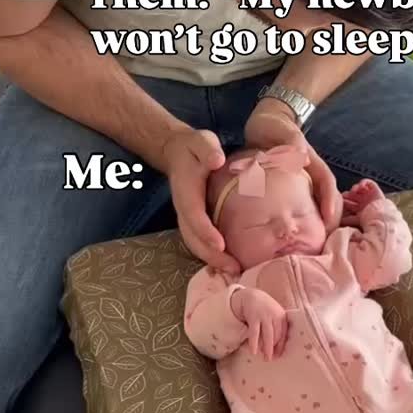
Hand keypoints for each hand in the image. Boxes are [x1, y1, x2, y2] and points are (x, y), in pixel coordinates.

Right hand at [162, 127, 239, 272]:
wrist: (177, 152)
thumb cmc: (194, 148)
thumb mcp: (201, 141)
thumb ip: (207, 149)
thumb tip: (217, 159)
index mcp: (186, 192)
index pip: (194, 215)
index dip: (206, 231)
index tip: (221, 244)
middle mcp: (184, 209)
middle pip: (193, 239)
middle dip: (211, 256)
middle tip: (233, 268)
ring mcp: (188, 217)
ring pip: (196, 244)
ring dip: (213, 260)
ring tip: (234, 270)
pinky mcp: (195, 221)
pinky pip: (201, 242)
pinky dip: (213, 255)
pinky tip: (230, 263)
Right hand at [232, 288, 286, 360]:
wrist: (252, 296)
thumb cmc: (266, 309)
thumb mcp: (275, 315)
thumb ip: (278, 327)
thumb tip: (278, 348)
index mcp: (282, 316)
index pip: (283, 334)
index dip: (281, 346)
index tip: (278, 356)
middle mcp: (275, 315)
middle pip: (277, 335)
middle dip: (274, 348)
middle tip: (271, 359)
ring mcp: (264, 316)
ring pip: (267, 334)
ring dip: (267, 347)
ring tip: (265, 358)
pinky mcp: (254, 317)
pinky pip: (254, 332)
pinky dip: (254, 342)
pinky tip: (253, 351)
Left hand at [244, 100, 342, 231]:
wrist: (265, 124)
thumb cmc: (275, 126)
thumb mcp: (282, 128)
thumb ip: (291, 138)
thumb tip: (299, 152)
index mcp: (312, 163)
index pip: (327, 182)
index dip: (330, 200)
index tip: (328, 218)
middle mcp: (311, 176)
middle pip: (328, 200)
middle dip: (329, 221)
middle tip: (323, 243)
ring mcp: (303, 184)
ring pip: (316, 208)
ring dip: (317, 227)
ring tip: (311, 249)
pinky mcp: (290, 192)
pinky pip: (299, 210)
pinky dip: (300, 224)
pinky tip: (292, 240)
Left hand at [342, 179, 383, 225]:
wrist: (382, 219)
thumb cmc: (371, 221)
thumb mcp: (355, 221)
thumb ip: (346, 220)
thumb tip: (337, 221)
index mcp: (360, 211)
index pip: (350, 204)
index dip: (344, 201)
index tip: (339, 201)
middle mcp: (365, 203)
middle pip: (354, 196)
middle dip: (348, 194)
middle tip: (344, 195)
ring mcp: (371, 197)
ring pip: (360, 189)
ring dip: (355, 188)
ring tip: (353, 191)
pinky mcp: (376, 191)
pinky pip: (369, 183)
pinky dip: (364, 183)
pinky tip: (360, 187)